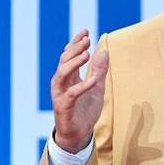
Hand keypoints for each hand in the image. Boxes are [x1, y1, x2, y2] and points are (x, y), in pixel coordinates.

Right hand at [51, 29, 108, 153]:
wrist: (79, 133)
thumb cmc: (85, 109)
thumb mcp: (97, 87)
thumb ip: (99, 70)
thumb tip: (104, 51)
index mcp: (68, 77)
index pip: (69, 55)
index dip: (76, 43)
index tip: (85, 31)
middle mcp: (61, 82)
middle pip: (64, 61)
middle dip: (75, 49)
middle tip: (86, 39)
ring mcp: (59, 93)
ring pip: (62, 74)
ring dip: (74, 63)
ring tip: (86, 54)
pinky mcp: (63, 106)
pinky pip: (71, 94)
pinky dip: (82, 86)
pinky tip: (93, 80)